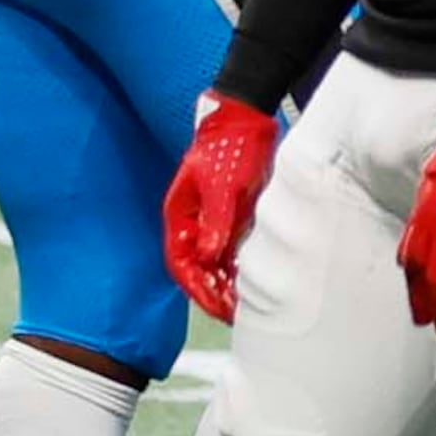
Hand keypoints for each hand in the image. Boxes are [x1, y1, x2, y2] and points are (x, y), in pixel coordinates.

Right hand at [162, 92, 281, 322]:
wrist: (246, 118)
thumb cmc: (229, 147)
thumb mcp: (223, 184)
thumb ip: (217, 220)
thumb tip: (209, 256)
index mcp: (181, 217)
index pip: (183, 264)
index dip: (199, 289)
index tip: (217, 308)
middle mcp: (194, 222)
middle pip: (199, 268)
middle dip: (213, 294)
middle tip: (235, 316)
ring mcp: (214, 219)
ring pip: (216, 262)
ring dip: (227, 285)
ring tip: (244, 307)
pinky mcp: (234, 214)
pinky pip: (233, 249)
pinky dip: (240, 268)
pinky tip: (254, 282)